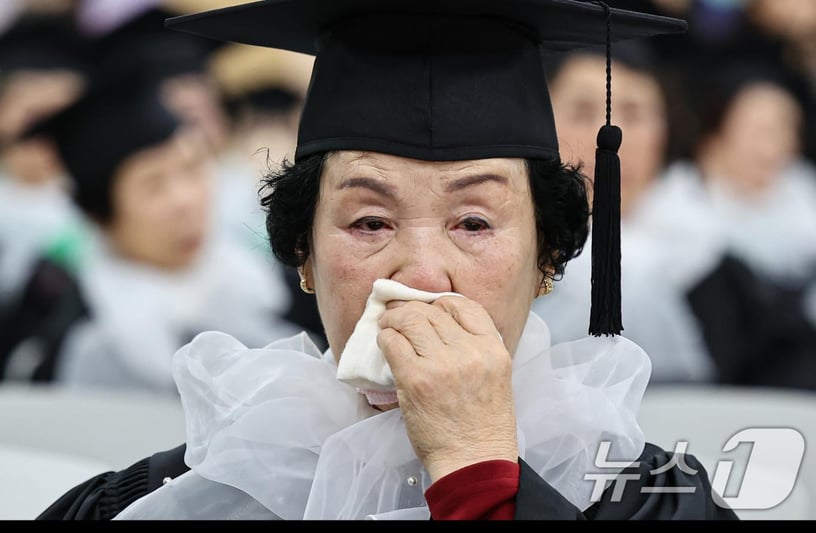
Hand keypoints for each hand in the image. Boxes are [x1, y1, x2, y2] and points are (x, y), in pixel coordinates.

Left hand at [377, 296, 517, 481]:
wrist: (473, 462)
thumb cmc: (482, 426)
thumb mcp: (496, 378)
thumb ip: (476, 350)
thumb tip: (440, 327)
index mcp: (494, 350)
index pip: (465, 306)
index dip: (442, 303)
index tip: (430, 309)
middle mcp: (470, 352)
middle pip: (432, 311)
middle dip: (411, 309)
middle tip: (399, 315)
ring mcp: (441, 365)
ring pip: (410, 321)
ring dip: (394, 319)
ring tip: (387, 325)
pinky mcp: (415, 379)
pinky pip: (392, 343)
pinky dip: (385, 339)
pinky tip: (385, 344)